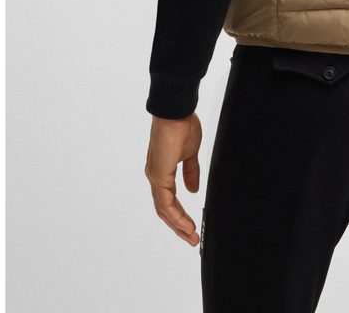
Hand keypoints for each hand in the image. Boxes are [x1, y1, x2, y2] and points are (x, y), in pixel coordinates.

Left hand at [145, 113, 202, 244]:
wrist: (176, 110)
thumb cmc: (182, 125)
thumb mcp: (190, 153)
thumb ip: (191, 172)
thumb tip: (193, 190)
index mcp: (162, 171)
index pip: (168, 201)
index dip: (180, 216)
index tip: (192, 227)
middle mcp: (155, 176)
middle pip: (164, 210)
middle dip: (179, 226)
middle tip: (192, 238)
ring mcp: (155, 176)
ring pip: (164, 209)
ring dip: (178, 224)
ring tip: (191, 236)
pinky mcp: (158, 175)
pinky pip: (166, 202)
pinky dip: (176, 215)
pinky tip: (187, 223)